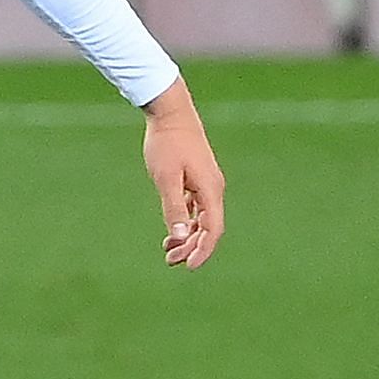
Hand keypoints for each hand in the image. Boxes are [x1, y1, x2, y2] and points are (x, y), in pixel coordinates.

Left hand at [141, 79, 224, 269]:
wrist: (170, 112)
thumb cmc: (167, 143)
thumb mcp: (165, 178)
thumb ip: (174, 207)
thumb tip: (182, 236)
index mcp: (210, 190)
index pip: (213, 229)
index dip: (203, 250)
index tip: (189, 266)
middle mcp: (213, 188)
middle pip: (209, 227)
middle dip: (192, 247)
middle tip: (170, 261)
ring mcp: (207, 183)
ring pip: (203, 219)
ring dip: (189, 236)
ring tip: (169, 251)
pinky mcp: (197, 178)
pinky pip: (197, 208)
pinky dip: (187, 222)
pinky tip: (173, 231)